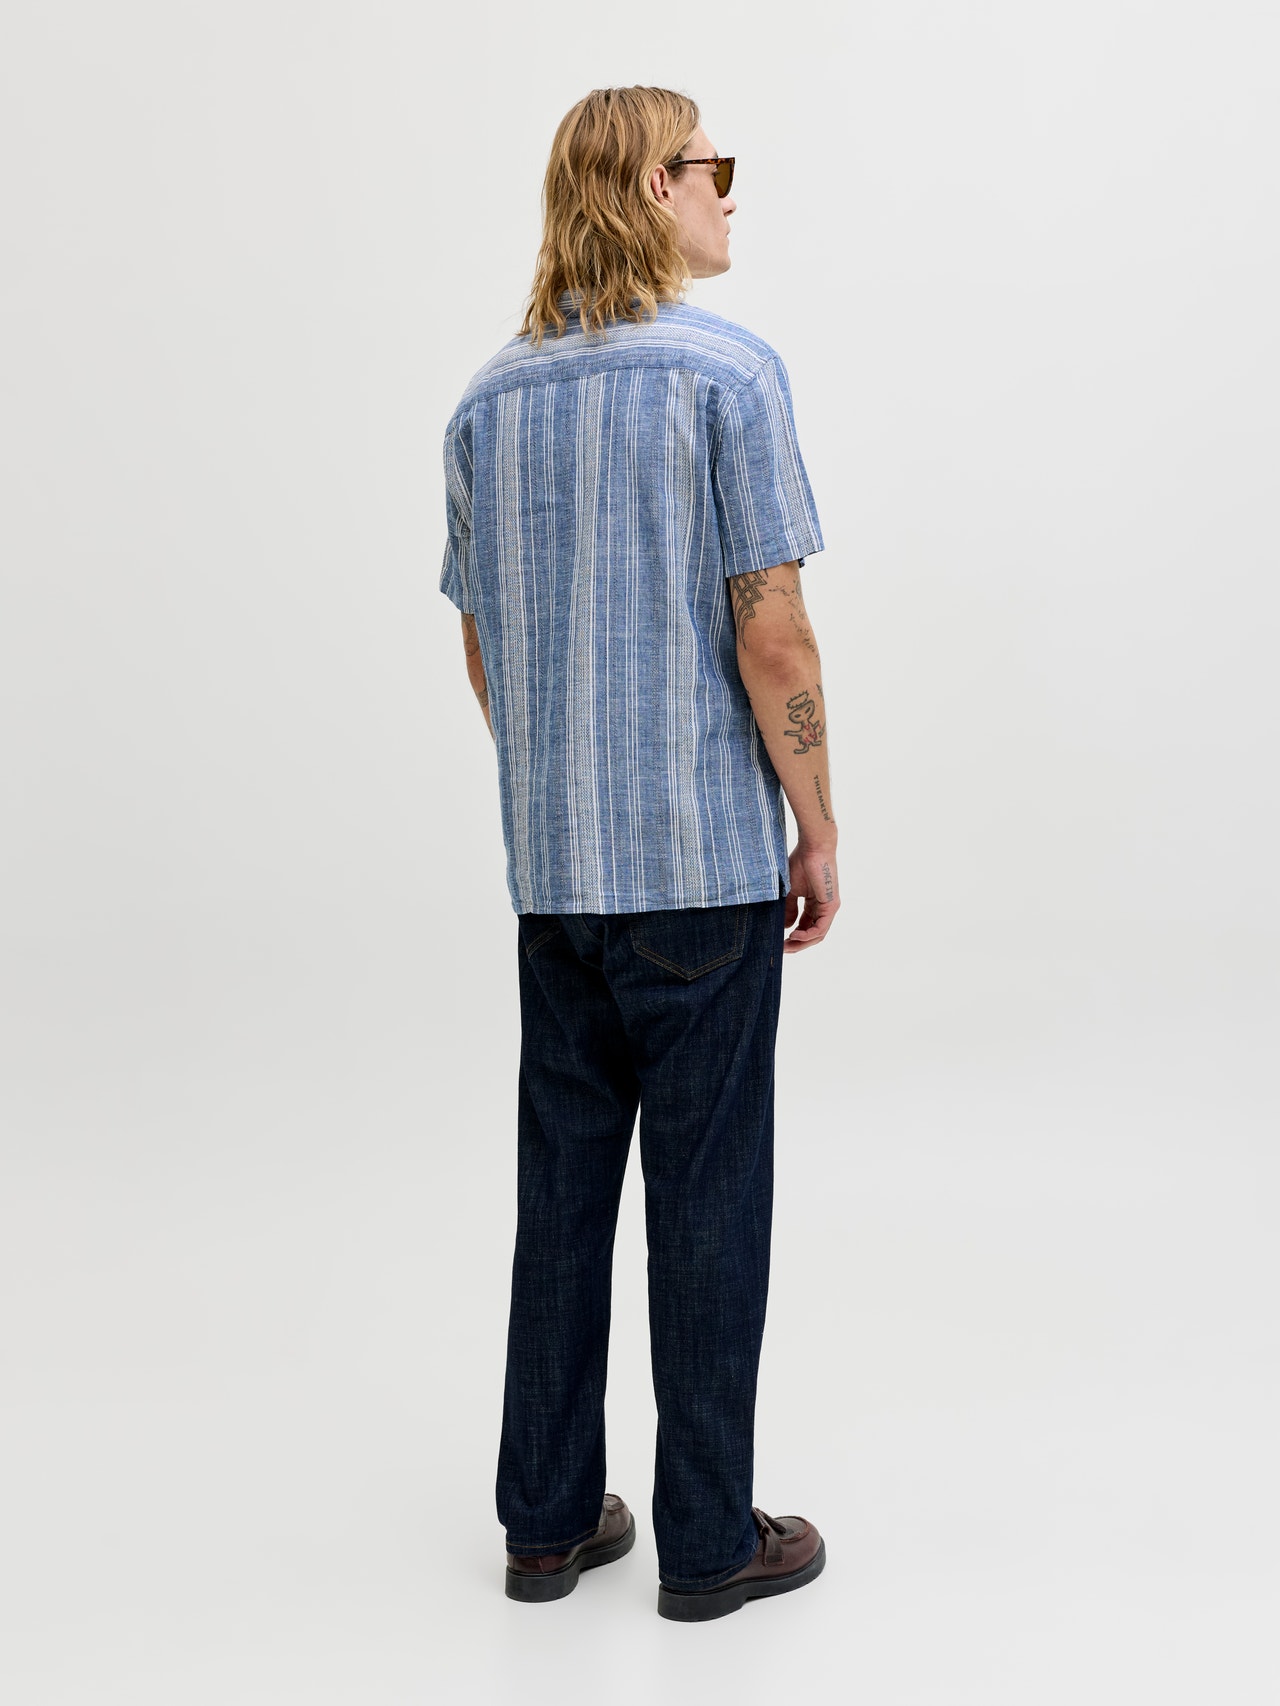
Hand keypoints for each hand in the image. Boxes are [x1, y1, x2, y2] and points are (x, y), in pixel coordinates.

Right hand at [783, 837, 839, 952]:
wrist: (812, 848)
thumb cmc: (801, 863)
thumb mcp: (791, 890)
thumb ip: (790, 908)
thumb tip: (787, 926)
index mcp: (815, 903)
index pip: (806, 926)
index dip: (793, 936)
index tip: (779, 941)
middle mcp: (824, 908)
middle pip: (812, 934)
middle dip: (797, 944)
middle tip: (782, 950)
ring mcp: (829, 907)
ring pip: (818, 934)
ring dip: (802, 943)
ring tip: (787, 946)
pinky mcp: (831, 905)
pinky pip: (820, 928)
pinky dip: (807, 935)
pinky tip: (794, 935)